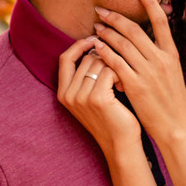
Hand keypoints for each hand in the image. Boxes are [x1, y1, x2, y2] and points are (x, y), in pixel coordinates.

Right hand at [57, 38, 140, 156]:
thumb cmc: (110, 118)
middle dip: (105, 61)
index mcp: (63, 94)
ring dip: (114, 68)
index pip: (65, 58)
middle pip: (87, 58)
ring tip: (120, 83)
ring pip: (100, 63)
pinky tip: (123, 87)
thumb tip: (95, 44)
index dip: (78, 46)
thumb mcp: (90, 97)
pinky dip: (120, 75)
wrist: (120, 144)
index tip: (93, 40)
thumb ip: (85, 75)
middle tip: (116, 75)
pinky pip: (110, 70)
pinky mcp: (97, 98)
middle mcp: (69, 95)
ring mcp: (81, 97)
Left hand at [90, 0, 185, 141]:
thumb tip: (144, 40)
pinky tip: (95, 47)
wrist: (176, 125)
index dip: (150, 1)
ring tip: (95, 27)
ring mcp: (148, 72)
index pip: (160, 21)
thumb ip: (159, 56)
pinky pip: (116, 63)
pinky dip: (104, 52)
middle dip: (114, 17)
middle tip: (100, 10)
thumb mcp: (171, 73)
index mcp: (171, 54)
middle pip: (134, 30)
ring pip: (122, 44)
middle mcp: (161, 59)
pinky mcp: (136, 85)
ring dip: (106, 33)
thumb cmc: (171, 101)